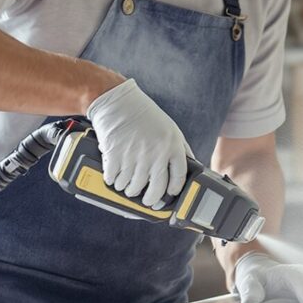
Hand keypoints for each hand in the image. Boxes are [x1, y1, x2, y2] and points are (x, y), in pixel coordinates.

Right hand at [87, 78, 190, 205]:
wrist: (117, 102)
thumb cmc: (143, 114)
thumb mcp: (170, 128)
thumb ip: (179, 147)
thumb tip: (189, 164)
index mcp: (172, 146)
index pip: (178, 179)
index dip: (173, 190)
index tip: (169, 194)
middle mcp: (156, 154)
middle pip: (156, 190)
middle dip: (150, 199)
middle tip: (147, 200)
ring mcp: (135, 157)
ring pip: (132, 188)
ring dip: (129, 190)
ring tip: (128, 186)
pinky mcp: (115, 157)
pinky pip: (114, 180)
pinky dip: (113, 181)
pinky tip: (115, 177)